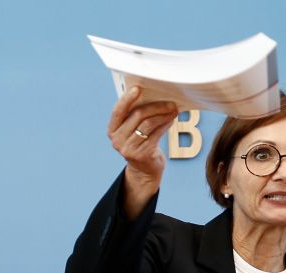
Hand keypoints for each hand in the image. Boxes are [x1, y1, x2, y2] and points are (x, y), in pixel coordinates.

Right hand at [107, 86, 178, 218]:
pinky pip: (156, 134)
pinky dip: (165, 125)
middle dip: (155, 106)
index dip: (127, 99)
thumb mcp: (132, 130)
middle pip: (137, 115)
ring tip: (173, 110)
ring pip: (148, 124)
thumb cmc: (140, 144)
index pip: (118, 111)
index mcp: (112, 130)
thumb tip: (152, 95)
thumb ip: (135, 116)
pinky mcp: (141, 154)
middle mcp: (117, 140)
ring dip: (163, 115)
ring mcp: (128, 148)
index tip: (137, 88)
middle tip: (169, 102)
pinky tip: (171, 120)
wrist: (144, 170)